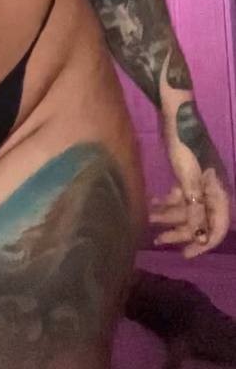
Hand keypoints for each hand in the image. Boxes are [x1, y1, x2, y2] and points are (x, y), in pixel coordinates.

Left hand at [151, 102, 230, 256]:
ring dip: (168, 216)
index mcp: (219, 192)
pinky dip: (167, 201)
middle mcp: (212, 189)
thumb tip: (199, 237)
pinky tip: (152, 203)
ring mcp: (198, 181)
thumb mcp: (188, 180)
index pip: (217, 227)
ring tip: (149, 220)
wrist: (175, 114)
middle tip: (158, 240)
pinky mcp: (186, 173)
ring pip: (186, 207)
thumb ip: (195, 210)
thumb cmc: (184, 146)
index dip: (203, 243)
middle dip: (180, 230)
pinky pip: (179, 195)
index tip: (185, 253)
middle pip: (199, 219)